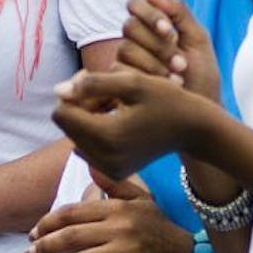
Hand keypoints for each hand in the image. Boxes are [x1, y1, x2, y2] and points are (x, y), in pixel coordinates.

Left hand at [25, 171, 191, 252]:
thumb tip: (88, 163)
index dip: (49, 222)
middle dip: (44, 246)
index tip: (33, 232)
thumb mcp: (140, 199)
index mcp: (117, 208)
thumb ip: (113, 183)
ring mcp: (127, 252)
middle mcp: (120, 228)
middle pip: (72, 237)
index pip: (74, 212)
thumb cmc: (157, 227)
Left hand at [52, 69, 213, 178]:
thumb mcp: (133, 83)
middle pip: (67, 126)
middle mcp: (104, 159)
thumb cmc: (167, 100)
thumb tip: (58, 90)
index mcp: (107, 136)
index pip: (62, 113)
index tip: (97, 80)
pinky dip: (97, 131)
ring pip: (76, 136)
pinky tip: (119, 119)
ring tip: (116, 104)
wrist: (194, 129)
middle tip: (109, 90)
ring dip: (88, 117)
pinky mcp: (114, 172)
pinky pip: (89, 148)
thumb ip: (93, 83)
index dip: (74, 92)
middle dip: (80, 105)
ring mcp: (109, 169)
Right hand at [116, 0, 221, 103]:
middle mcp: (136, 40)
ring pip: (124, 48)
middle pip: (130, 26)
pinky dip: (147, 77)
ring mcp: (126, 61)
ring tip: (178, 77)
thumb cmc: (202, 77)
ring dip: (154, 62)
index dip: (150, 13)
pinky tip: (166, 86)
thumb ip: (179, 12)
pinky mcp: (119, 82)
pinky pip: (120, 70)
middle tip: (181, 61)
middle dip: (157, 44)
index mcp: (155, 24)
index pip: (136, 3)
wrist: (202, 111)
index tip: (171, 32)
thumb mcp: (198, 40)